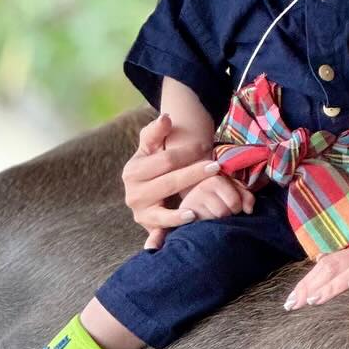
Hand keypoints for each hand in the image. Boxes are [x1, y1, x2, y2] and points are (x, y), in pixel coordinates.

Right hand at [123, 112, 223, 249]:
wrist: (146, 186)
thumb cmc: (153, 162)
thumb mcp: (151, 145)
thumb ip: (156, 131)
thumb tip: (166, 118)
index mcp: (133, 171)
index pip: (165, 160)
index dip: (187, 153)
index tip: (205, 146)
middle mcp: (133, 194)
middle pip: (168, 183)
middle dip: (193, 175)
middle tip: (216, 168)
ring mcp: (140, 212)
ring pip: (163, 211)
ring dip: (180, 211)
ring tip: (197, 207)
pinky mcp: (149, 226)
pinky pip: (161, 229)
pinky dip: (170, 230)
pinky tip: (189, 222)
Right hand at [180, 173, 254, 221]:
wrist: (192, 201)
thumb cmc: (218, 197)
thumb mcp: (235, 192)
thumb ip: (247, 197)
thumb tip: (249, 210)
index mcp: (216, 178)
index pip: (234, 202)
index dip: (237, 208)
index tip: (232, 206)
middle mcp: (202, 187)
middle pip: (223, 212)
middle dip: (226, 215)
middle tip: (220, 211)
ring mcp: (192, 199)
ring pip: (213, 219)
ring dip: (215, 221)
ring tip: (211, 215)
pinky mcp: (185, 211)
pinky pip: (202, 224)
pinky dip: (205, 226)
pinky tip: (203, 219)